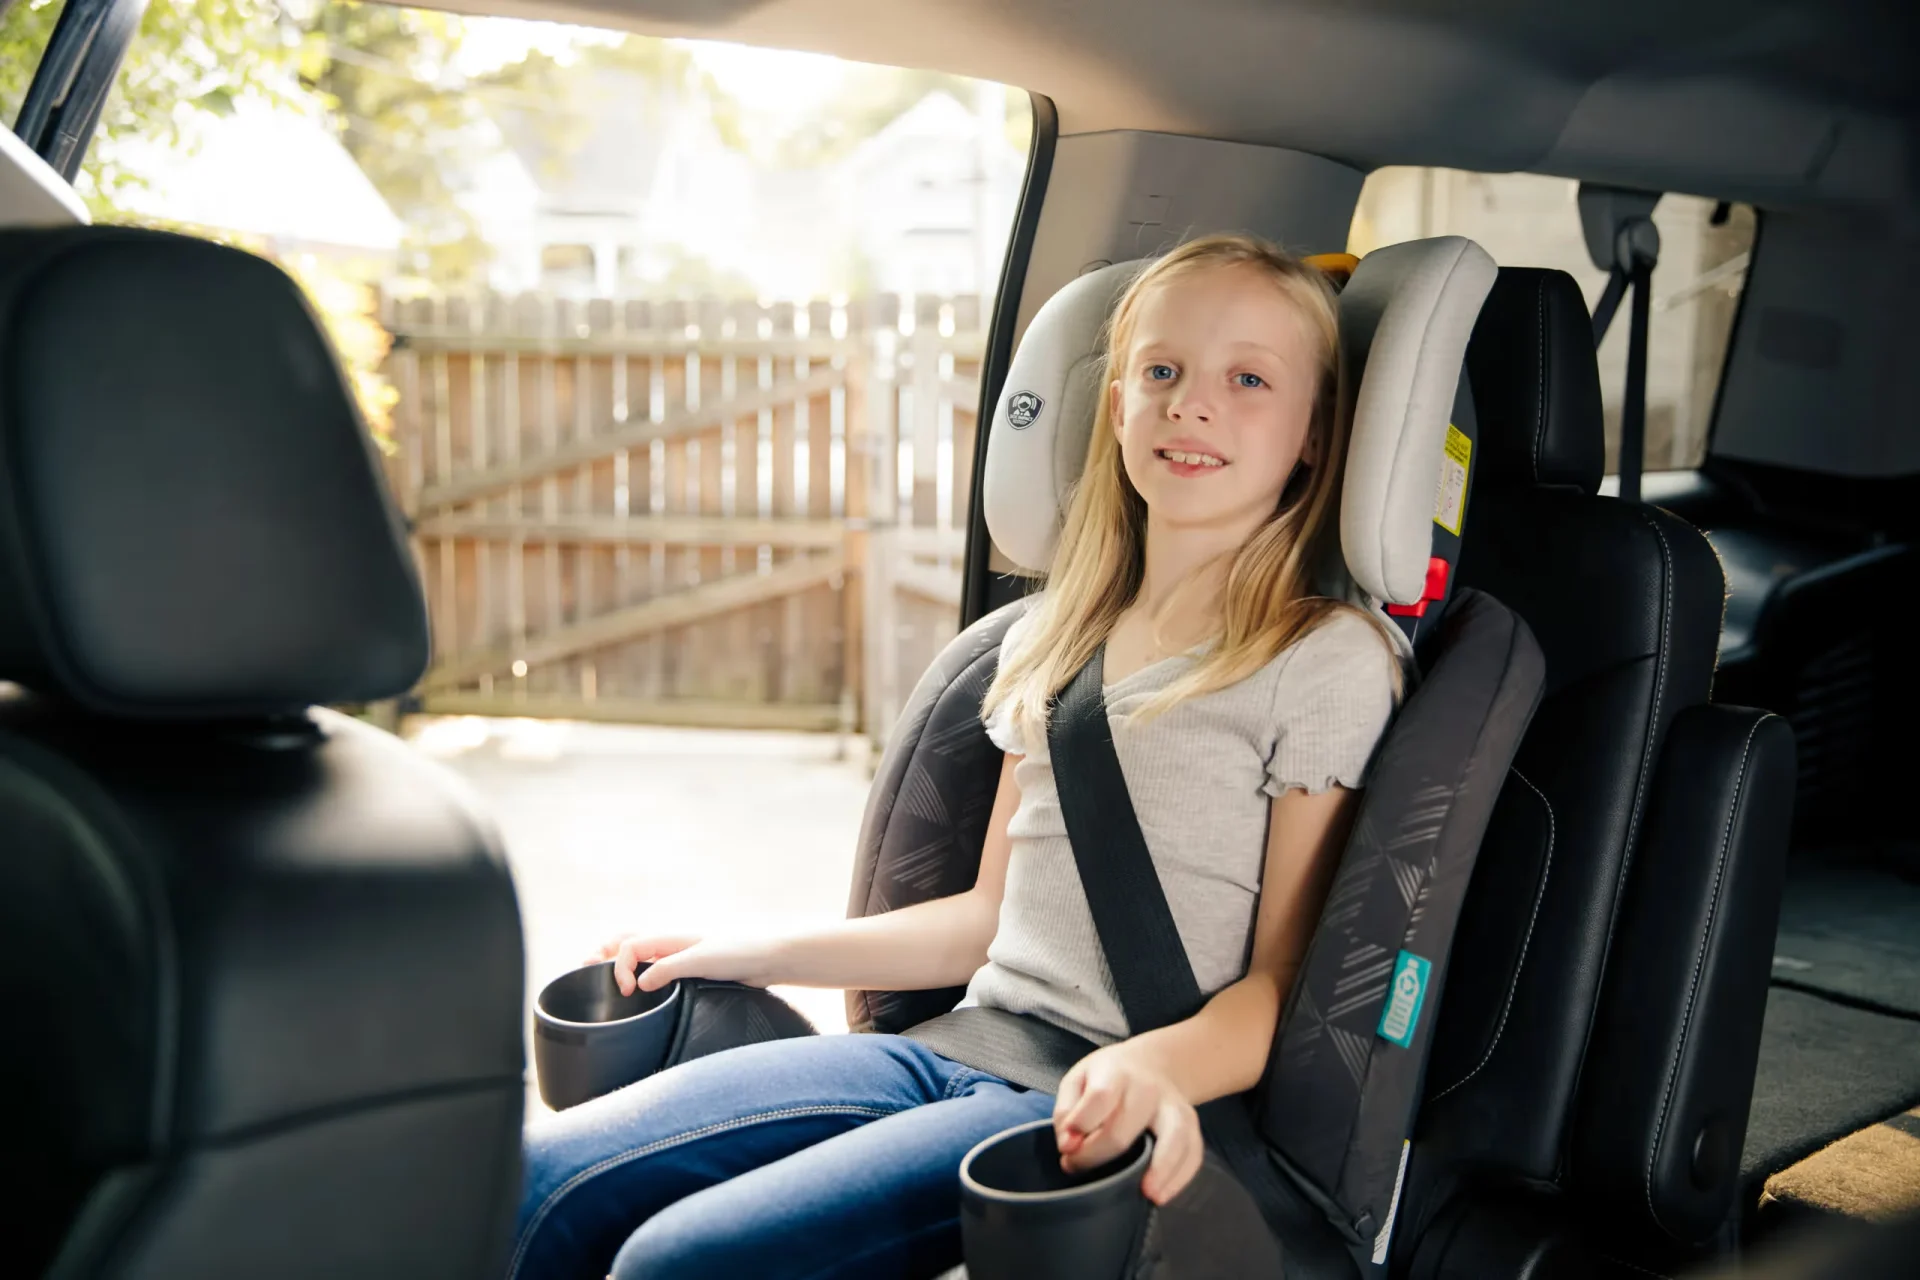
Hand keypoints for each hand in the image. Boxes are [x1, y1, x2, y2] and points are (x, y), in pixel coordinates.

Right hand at [587, 932, 772, 995]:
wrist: (771, 958)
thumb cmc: (741, 952)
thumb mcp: (701, 960)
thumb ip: (668, 969)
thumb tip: (638, 983)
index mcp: (670, 936)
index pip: (629, 946)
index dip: (618, 967)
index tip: (626, 991)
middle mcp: (671, 944)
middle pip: (628, 942)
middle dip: (604, 953)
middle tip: (585, 968)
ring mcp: (680, 956)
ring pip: (641, 954)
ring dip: (619, 961)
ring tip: (602, 976)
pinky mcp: (691, 970)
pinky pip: (657, 969)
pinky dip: (640, 973)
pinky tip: (638, 989)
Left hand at [1053, 1042, 1202, 1205]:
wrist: (1152, 1065)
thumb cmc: (1108, 1078)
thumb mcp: (1078, 1080)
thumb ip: (1067, 1109)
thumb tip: (1068, 1144)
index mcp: (1116, 1072)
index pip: (1100, 1097)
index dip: (1080, 1124)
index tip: (1065, 1148)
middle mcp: (1148, 1088)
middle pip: (1125, 1128)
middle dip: (1096, 1155)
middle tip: (1075, 1167)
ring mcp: (1173, 1106)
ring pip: (1174, 1137)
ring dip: (1161, 1169)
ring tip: (1147, 1194)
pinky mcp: (1191, 1125)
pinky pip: (1193, 1152)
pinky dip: (1181, 1177)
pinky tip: (1162, 1195)